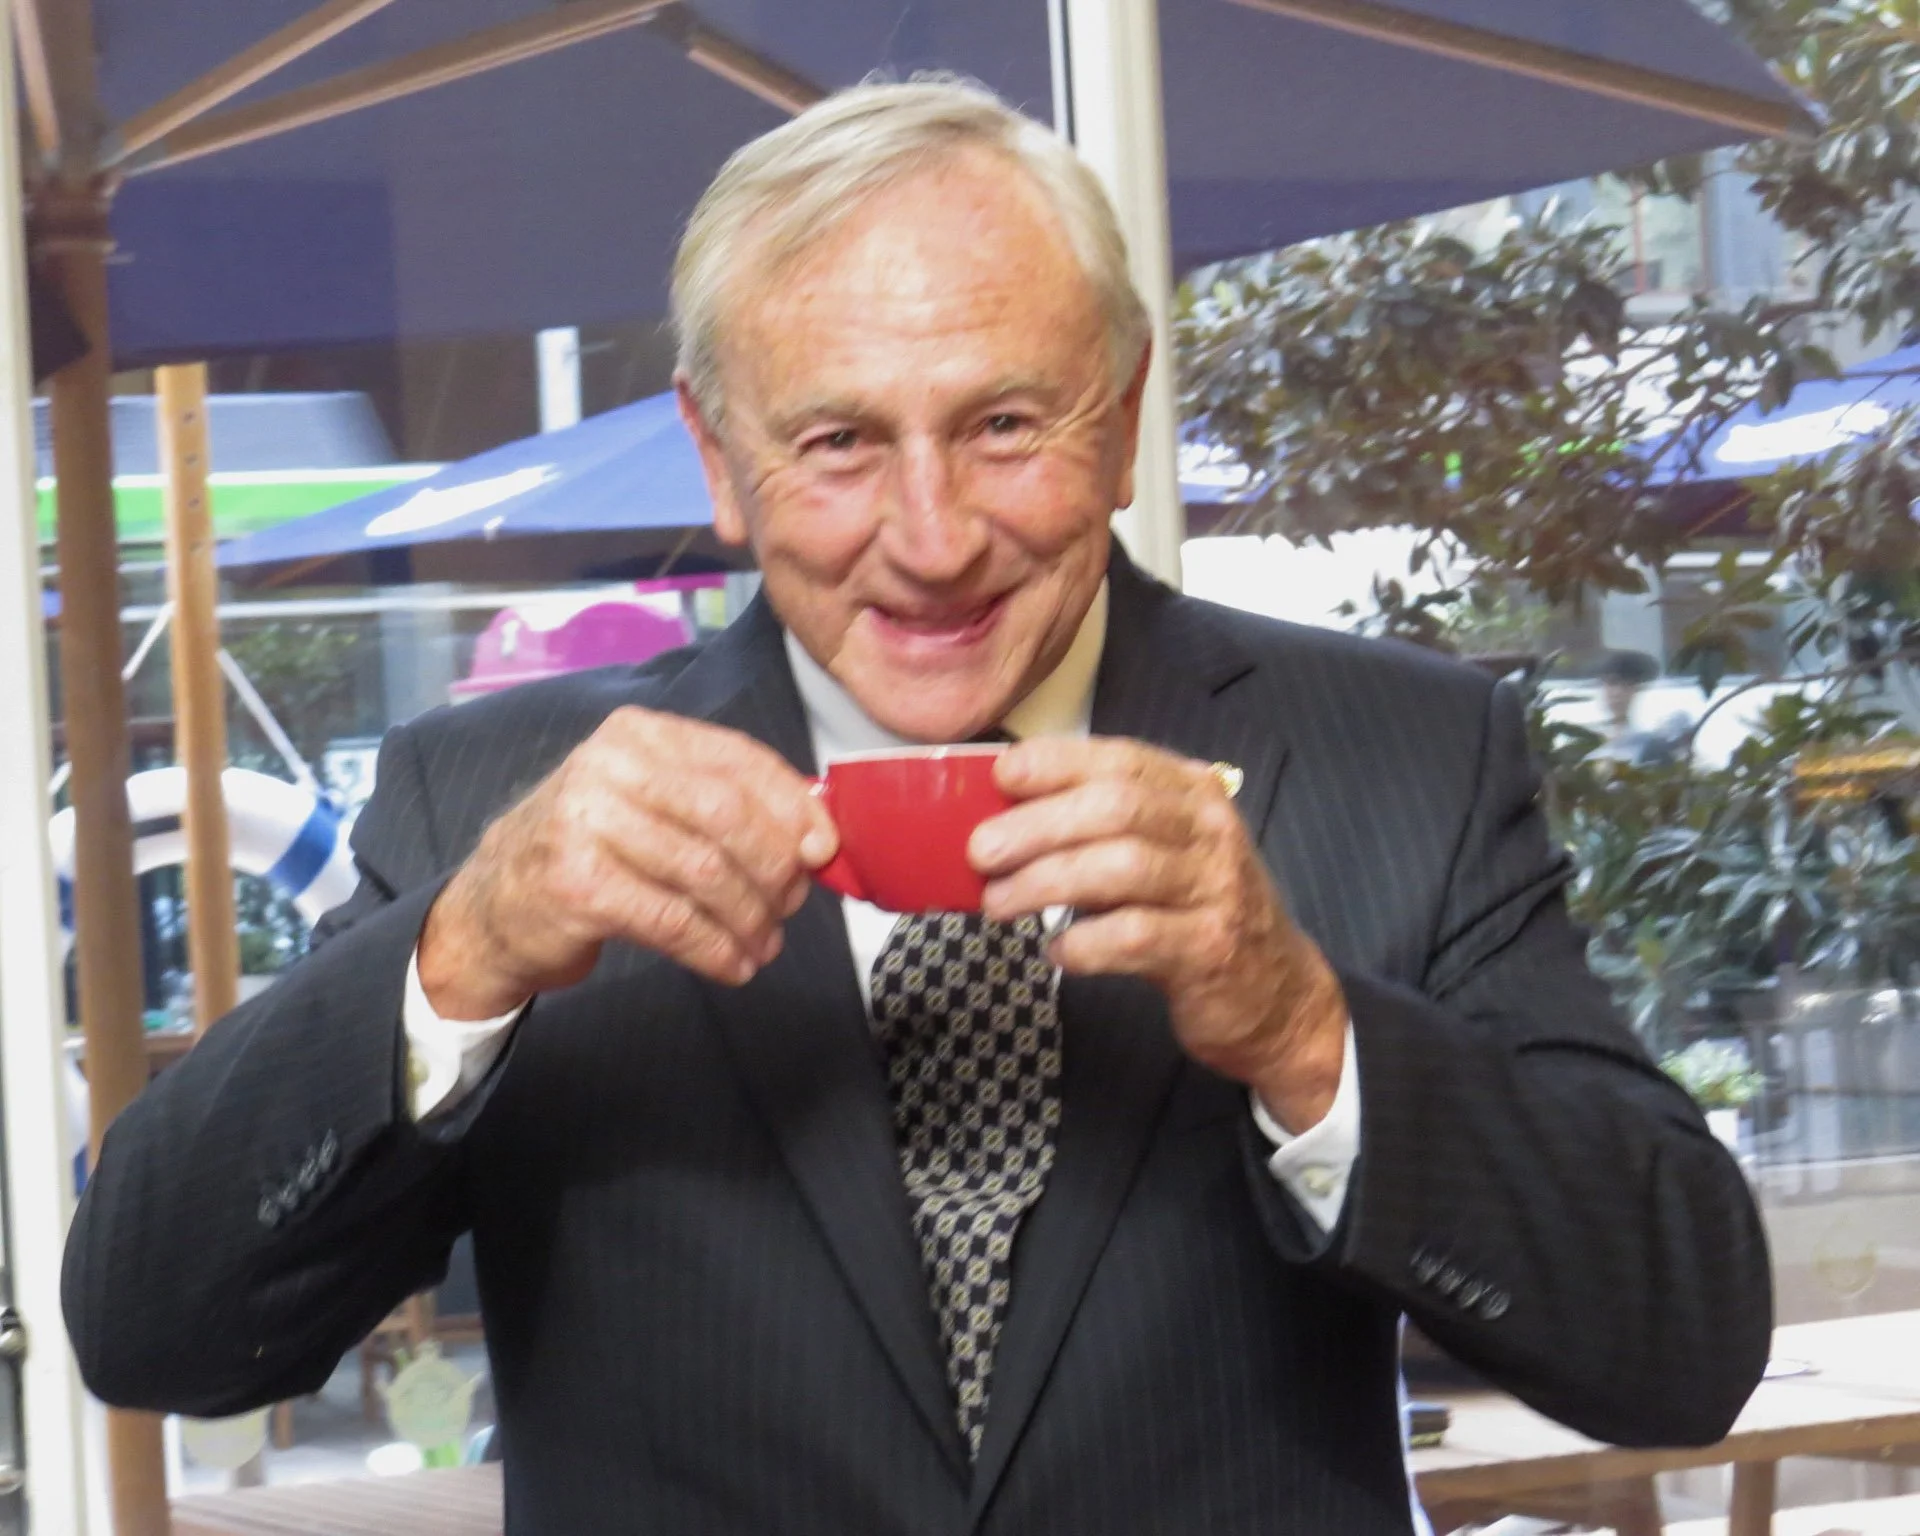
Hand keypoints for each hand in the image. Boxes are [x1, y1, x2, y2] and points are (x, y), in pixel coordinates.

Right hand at [418, 707, 838, 1018]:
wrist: (495, 903)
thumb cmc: (594, 850)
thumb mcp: (653, 806)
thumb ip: (725, 805)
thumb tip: (817, 836)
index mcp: (640, 734)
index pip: (738, 759)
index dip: (793, 806)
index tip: (824, 849)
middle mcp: (609, 766)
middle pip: (727, 815)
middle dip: (774, 868)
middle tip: (790, 906)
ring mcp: (585, 822)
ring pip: (705, 872)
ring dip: (750, 918)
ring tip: (764, 945)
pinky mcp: (576, 885)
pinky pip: (673, 921)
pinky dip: (716, 949)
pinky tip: (732, 966)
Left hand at [969, 737, 1345, 1131]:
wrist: (1276, 995)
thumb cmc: (1198, 913)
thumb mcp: (1165, 854)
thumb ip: (1104, 829)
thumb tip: (1004, 819)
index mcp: (1194, 794)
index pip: (1122, 761)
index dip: (1057, 764)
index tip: (1001, 776)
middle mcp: (1211, 832)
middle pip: (1115, 810)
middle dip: (1038, 826)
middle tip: (981, 851)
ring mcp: (1216, 889)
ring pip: (1121, 868)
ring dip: (1046, 882)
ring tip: (998, 903)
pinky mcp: (1210, 949)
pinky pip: (1135, 937)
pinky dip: (1084, 943)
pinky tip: (1055, 951)